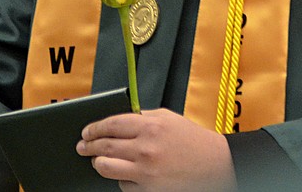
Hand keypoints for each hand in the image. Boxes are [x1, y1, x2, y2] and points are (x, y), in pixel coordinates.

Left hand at [77, 109, 234, 191]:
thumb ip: (142, 117)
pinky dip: (122, 179)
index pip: (110, 125)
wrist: (219, 165)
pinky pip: (124, 185)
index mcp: (149, 126)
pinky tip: (124, 174)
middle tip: (82, 146)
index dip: (93, 128)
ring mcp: (147, 172)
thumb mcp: (167, 118)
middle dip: (88, 146)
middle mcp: (146, 149)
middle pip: (104, 146)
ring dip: (99, 163)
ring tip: (97, 160)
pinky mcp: (150, 190)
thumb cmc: (194, 140)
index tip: (86, 131)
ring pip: (107, 167)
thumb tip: (118, 121)